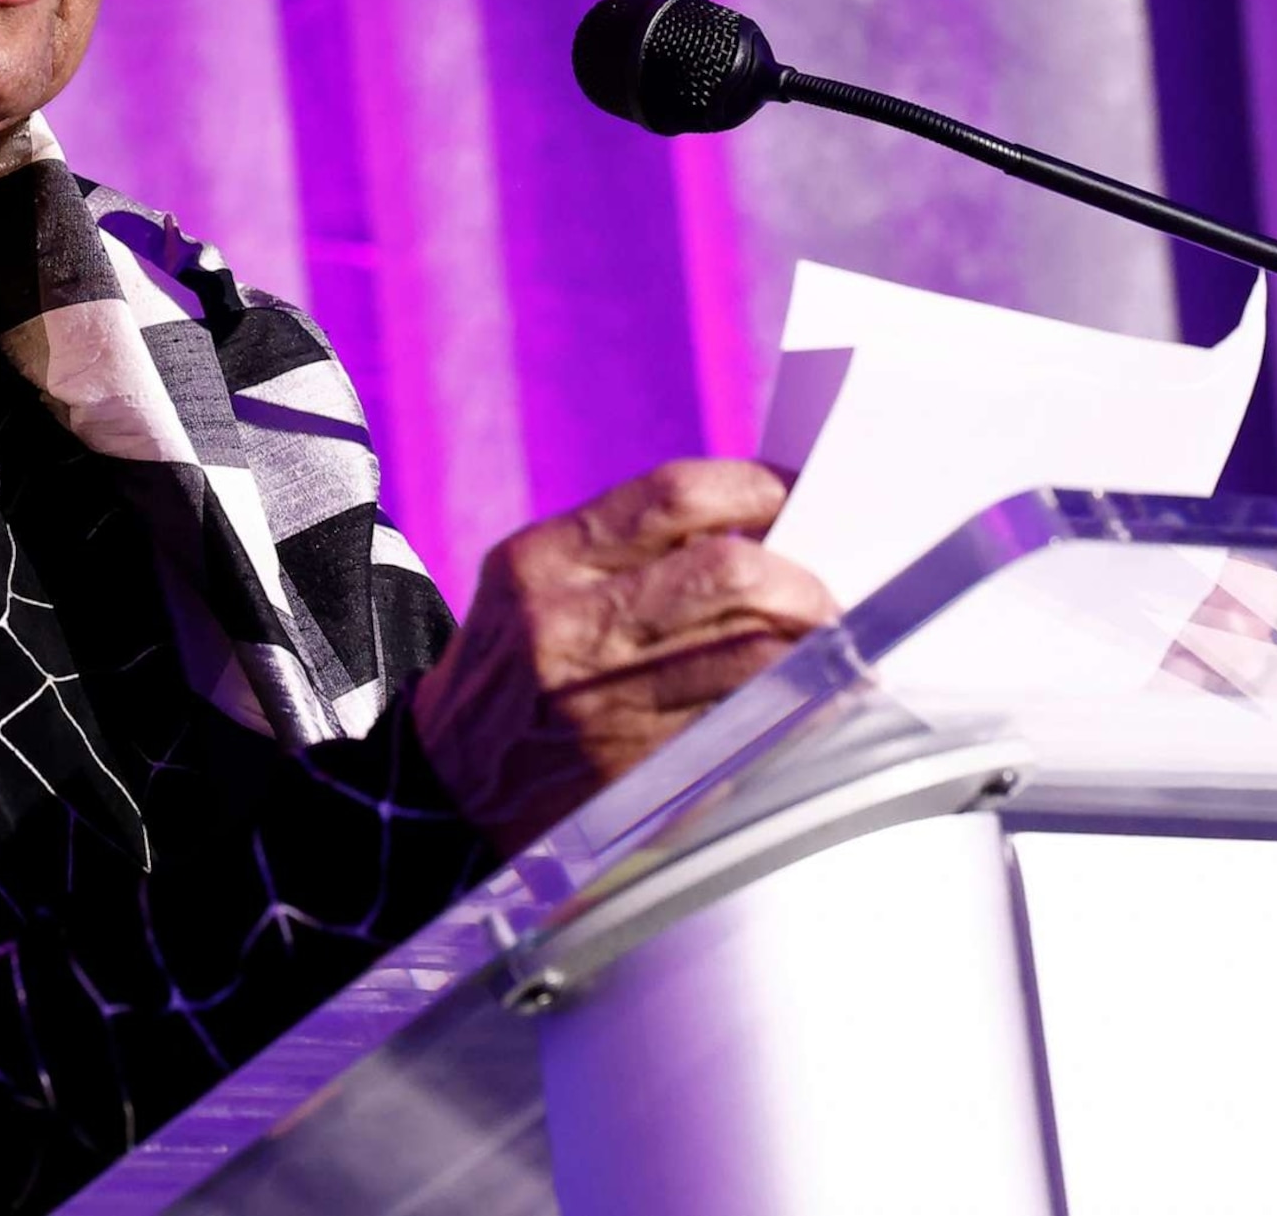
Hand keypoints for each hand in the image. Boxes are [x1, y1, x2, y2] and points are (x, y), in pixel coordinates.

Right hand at [410, 459, 839, 856]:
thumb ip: (622, 555)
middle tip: (828, 598)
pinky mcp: (632, 771)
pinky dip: (793, 713)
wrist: (443, 789)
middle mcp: (564, 623)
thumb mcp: (534, 589)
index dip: (758, 487)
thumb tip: (757, 529)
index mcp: (542, 560)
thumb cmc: (511, 674)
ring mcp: (599, 702)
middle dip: (799, 582)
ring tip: (834, 650)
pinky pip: (743, 730)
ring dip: (813, 652)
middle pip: (726, 572)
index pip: (673, 494)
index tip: (801, 495)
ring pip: (751, 657)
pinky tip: (811, 706)